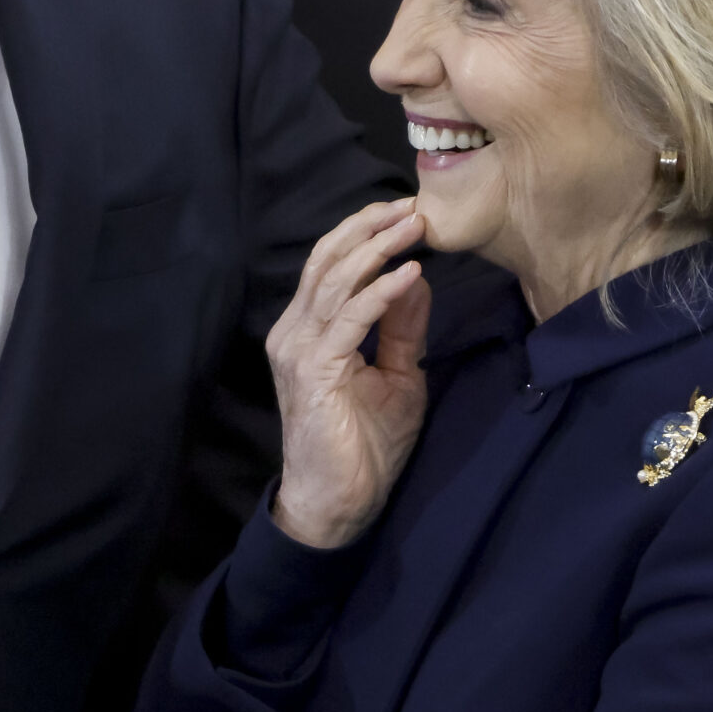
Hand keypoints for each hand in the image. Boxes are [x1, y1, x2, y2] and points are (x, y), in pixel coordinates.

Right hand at [265, 198, 434, 549]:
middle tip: (413, 206)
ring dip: (378, 249)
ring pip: (335, 280)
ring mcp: (299, 349)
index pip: (332, 264)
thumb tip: (417, 279)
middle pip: (328, 259)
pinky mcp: (313, 370)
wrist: (339, 505)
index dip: (367, 232)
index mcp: (310, 329)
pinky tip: (409, 274)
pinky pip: (349, 318)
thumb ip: (403, 329)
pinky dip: (380, 292)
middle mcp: (295, 331)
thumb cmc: (365, 447)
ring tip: (414, 227)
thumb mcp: (397, 376)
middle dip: (370, 227)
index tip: (409, 212)